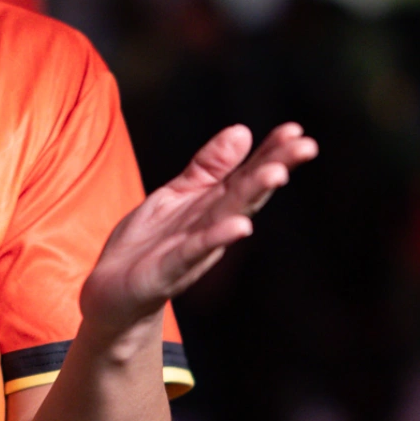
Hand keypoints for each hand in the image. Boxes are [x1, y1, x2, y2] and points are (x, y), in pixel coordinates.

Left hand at [80, 123, 317, 329]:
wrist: (113, 290)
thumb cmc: (150, 241)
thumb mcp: (178, 194)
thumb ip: (208, 167)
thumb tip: (242, 131)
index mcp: (212, 205)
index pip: (246, 174)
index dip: (271, 152)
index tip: (296, 130)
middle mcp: (211, 226)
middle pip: (246, 193)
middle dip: (275, 168)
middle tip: (307, 146)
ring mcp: (193, 249)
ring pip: (227, 218)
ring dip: (253, 196)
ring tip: (277, 173)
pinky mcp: (170, 270)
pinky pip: (195, 251)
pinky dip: (217, 238)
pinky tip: (240, 226)